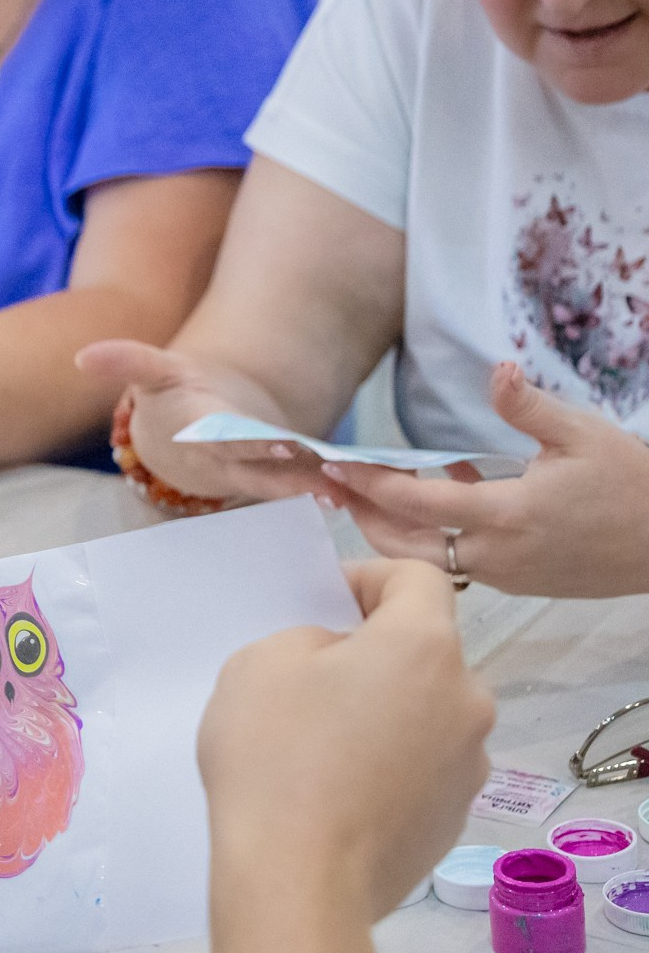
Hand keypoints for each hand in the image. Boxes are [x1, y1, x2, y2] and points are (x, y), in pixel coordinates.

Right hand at [76, 340, 338, 503]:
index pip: (219, 438)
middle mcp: (221, 458)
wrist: (183, 438)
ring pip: (280, 481)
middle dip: (286, 470)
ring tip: (345, 489)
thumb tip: (80, 357)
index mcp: (195, 430)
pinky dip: (325, 485)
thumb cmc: (173, 397)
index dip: (245, 442)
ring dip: (312, 486)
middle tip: (322, 470)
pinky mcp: (271, 478)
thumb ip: (125, 360)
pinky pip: (299, 482)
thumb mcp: (152, 372)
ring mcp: (247, 473)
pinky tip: (357, 488)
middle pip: (256, 466)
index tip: (275, 444)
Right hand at [198, 559, 494, 923]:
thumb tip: (338, 663)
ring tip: (321, 747)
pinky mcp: (454, 818)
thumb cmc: (274, 757)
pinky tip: (337, 795)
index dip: (367, 578)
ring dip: (384, 712)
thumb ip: (308, 639)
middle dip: (373, 654)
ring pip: (425, 713)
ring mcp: (469, 764)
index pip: (417, 578)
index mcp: (425, 646)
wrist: (299, 881)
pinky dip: (388, 767)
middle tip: (309, 682)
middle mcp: (467, 698)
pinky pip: (422, 769)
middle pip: (424, 651)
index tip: (324, 605)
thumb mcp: (260, 663)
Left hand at [319, 363, 648, 598]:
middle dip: (363, 515)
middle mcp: (494, 553)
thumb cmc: (633, 484)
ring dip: (394, 528)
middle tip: (336, 486)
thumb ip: (529, 407)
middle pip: (401, 544)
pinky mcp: (516, 582)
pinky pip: (458, 560)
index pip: (415, 502)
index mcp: (505, 515)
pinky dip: (435, 534)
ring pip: (426, 557)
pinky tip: (445, 493)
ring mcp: (504, 574)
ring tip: (372, 491)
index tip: (333, 465)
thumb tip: (497, 370)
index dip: (368, 484)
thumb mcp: (583, 435)